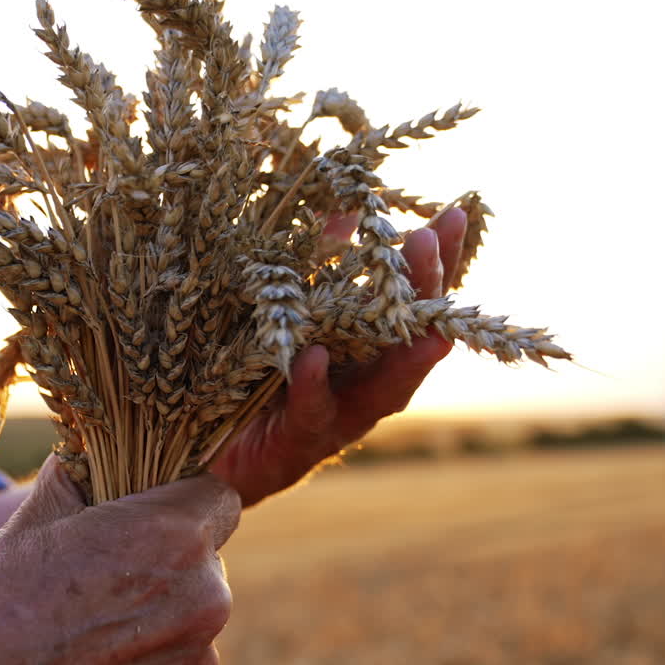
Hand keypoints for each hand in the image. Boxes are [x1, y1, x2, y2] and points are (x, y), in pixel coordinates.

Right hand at [0, 455, 239, 664]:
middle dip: (171, 556)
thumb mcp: (41, 512)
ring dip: (162, 607)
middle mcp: (205, 596)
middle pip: (208, 556)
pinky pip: (182, 656)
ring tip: (96, 616)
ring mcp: (199, 655)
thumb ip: (87, 467)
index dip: (186, 498)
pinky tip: (100, 653)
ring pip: (196, 608)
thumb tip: (95, 433)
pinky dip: (152, 653)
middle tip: (110, 567)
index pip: (220, 496)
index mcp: (175, 536)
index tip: (152, 509)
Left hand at [210, 208, 467, 506]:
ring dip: (400, 348)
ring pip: (385, 387)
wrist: (207, 455)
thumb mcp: (284, 313)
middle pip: (414, 341)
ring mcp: (339, 418)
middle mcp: (366, 385)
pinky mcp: (298, 443)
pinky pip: (311, 411)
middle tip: (428, 242)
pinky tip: (315, 357)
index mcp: (368, 349)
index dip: (440, 260)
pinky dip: (314, 384)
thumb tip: (342, 208)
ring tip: (419, 318)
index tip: (458, 212)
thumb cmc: (249, 378)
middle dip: (427, 293)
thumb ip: (316, 266)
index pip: (415, 301)